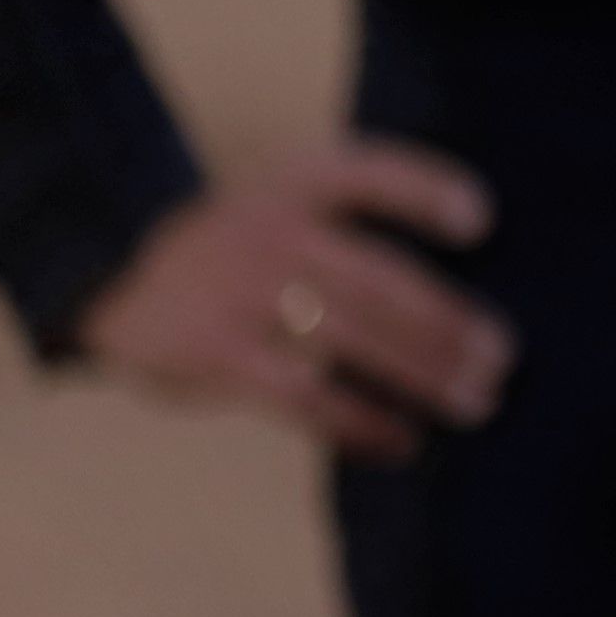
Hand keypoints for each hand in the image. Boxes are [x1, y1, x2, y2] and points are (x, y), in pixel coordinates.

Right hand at [80, 140, 510, 460]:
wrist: (114, 277)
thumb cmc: (242, 247)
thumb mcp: (286, 204)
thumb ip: (358, 228)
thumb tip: (466, 309)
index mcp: (295, 183)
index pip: (369, 173)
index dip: (425, 190)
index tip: (481, 220)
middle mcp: (269, 230)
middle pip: (376, 277)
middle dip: (446, 323)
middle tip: (502, 359)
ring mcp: (239, 292)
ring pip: (349, 338)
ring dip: (421, 375)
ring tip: (476, 404)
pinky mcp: (216, 354)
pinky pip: (303, 396)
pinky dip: (359, 424)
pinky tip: (400, 443)